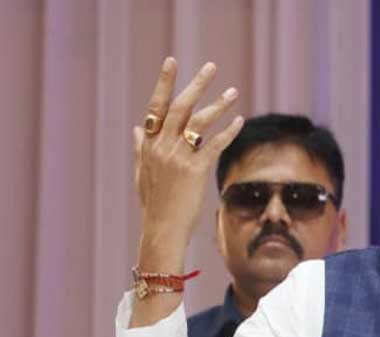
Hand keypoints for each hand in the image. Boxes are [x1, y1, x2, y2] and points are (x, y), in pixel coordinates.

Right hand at [134, 57, 242, 269]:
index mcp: (148, 145)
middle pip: (180, 107)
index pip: (156, 107)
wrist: (162, 229)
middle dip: (196, 84)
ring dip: (218, 104)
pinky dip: (228, 131)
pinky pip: (214, 144)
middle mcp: (161, 147)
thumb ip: (139, 148)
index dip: (164, 83)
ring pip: (199, 122)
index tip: (172, 62)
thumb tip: (137, 128)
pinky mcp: (195, 171)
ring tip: (233, 91)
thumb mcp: (141, 173)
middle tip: (212, 67)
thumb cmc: (154, 203)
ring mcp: (177, 158)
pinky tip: (240, 121)